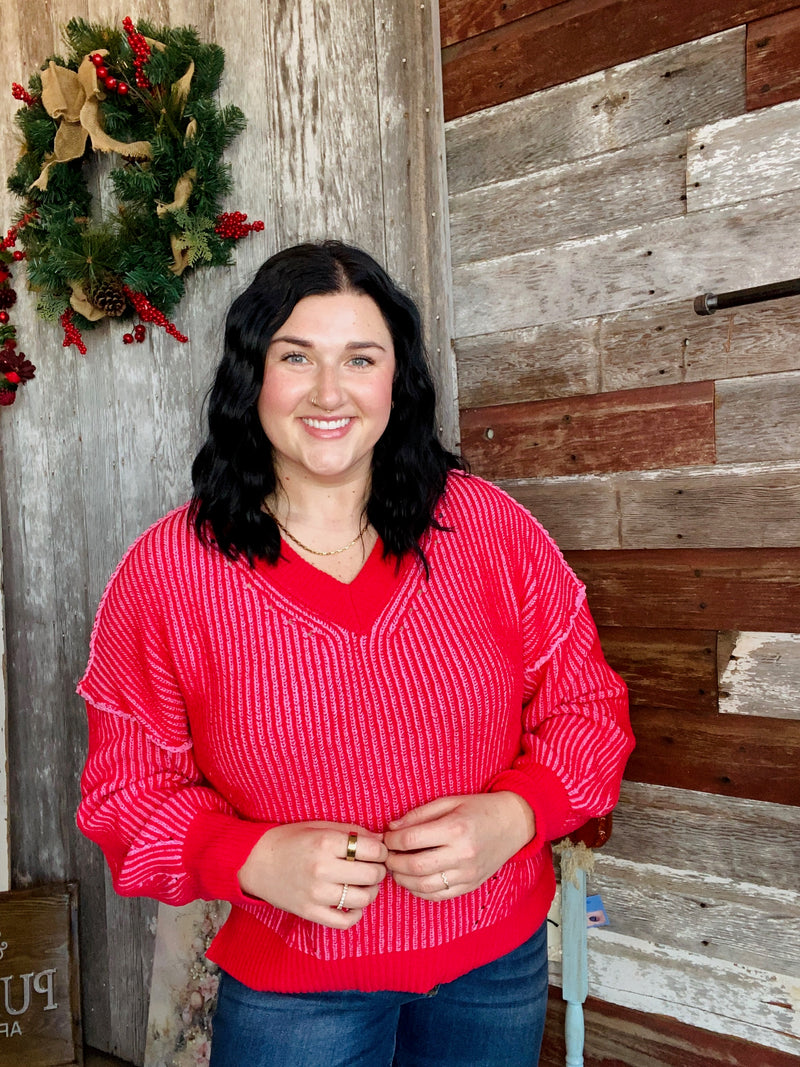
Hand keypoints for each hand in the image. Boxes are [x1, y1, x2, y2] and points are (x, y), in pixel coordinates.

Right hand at [238, 822, 387, 928]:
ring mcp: (316, 894)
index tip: (378, 851)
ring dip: (370, 891)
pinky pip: (345, 921)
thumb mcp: (319, 826)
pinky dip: (356, 914)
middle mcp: (322, 869)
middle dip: (379, 869)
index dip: (381, 850)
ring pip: (364, 899)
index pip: (372, 849)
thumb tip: (380, 840)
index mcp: (325, 842)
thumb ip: (350, 832)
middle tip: (373, 866)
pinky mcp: (310, 913)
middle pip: (372, 874)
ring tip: (364, 883)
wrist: (254, 861)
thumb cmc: (289, 840)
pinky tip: (353, 903)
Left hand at [384, 793, 534, 899]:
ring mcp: (467, 874)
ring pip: (424, 886)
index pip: (411, 840)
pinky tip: (413, 881)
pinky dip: (420, 891)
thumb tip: (392, 828)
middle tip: (387, 856)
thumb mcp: (449, 801)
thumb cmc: (478, 808)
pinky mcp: (470, 886)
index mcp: (455, 829)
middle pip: (415, 866)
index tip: (386, 837)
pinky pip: (439, 896)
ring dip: (403, 880)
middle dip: (393, 862)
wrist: (512, 823)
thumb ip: (419, 814)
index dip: (392, 840)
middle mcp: (462, 854)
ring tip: (396, 869)